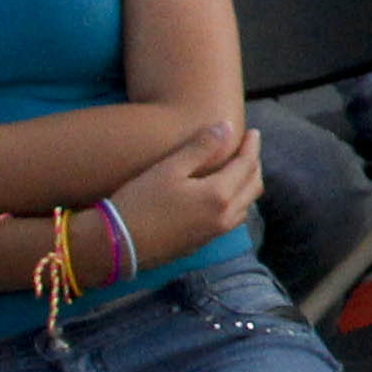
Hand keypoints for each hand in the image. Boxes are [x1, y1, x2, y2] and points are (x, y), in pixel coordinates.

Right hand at [113, 119, 264, 259]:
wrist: (117, 245)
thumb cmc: (140, 201)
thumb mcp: (170, 168)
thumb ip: (201, 147)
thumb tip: (228, 126)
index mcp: (219, 195)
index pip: (247, 165)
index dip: (251, 146)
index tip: (253, 132)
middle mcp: (224, 217)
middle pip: (253, 186)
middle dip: (254, 164)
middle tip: (248, 148)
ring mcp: (213, 233)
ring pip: (244, 205)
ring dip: (247, 185)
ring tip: (238, 168)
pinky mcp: (201, 243)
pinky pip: (231, 219)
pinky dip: (236, 201)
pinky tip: (221, 194)